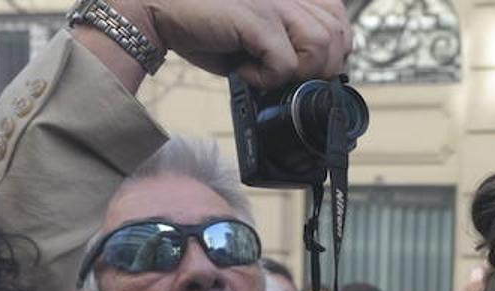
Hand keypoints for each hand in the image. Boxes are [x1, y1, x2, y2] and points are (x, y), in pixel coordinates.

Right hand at [118, 0, 351, 88]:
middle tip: (285, 75)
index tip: (306, 66)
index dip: (333, 48)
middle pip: (338, 36)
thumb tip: (318, 76)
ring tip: (268, 73)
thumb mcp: (257, 34)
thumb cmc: (204, 26)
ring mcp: (273, 2)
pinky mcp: (256, 17)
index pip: (339, 17)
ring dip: (298, 72)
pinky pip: (285, 62)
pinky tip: (244, 72)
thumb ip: (290, 43)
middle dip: (319, 68)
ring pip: (321, 46)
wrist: (155, 10)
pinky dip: (267, 78)